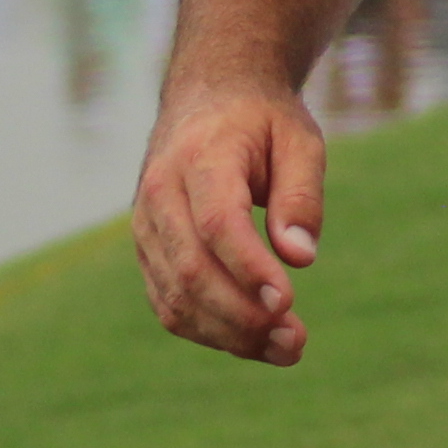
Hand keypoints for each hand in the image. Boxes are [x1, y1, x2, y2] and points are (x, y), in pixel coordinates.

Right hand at [132, 81, 326, 364]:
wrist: (208, 98)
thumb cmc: (262, 121)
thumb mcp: (299, 139)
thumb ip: (301, 195)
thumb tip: (299, 258)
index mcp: (199, 157)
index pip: (216, 223)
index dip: (249, 268)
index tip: (287, 302)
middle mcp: (159, 194)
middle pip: (192, 269)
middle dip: (243, 315)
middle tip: (297, 341)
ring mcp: (146, 227)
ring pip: (176, 297)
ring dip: (230, 334)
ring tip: (288, 350)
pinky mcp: (149, 253)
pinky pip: (169, 304)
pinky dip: (210, 331)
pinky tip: (256, 342)